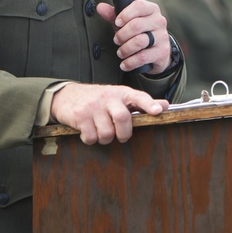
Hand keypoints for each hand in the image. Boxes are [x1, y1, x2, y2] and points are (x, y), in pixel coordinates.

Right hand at [50, 82, 168, 144]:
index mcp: (121, 93)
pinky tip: (89, 131)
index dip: (149, 104)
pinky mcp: (80, 116)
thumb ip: (142, 103)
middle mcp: (108, 97)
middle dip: (124, 134)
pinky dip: (91, 139)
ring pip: (107, 133)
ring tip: (102, 132)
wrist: (66, 95)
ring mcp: (93, 106)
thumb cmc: (99, 99)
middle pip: (122, 119)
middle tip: (121, 136)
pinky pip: (91, 137)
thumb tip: (165, 106)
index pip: (138, 97)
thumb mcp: (120, 97)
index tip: (157, 111)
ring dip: (106, 139)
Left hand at [96, 0, 171, 73]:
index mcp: (151, 9)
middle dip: (122, 35)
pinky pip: (142, 57)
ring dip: (125, 49)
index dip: (125, 14)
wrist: (158, 51)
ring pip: (139, 41)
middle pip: (136, 25)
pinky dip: (130, 62)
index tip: (117, 22)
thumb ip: (113, 14)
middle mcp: (159, 21)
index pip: (139, 6)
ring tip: (120, 52)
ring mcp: (162, 37)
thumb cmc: (140, 33)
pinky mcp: (162, 52)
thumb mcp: (127, 22)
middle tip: (116, 40)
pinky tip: (125, 63)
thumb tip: (100, 7)